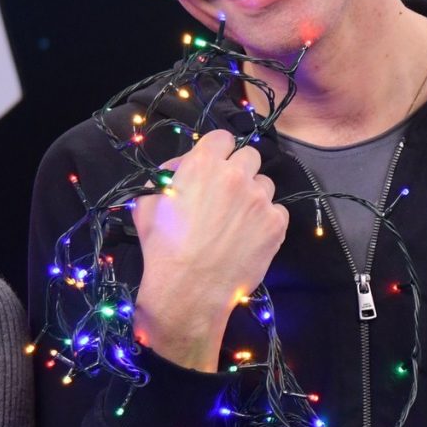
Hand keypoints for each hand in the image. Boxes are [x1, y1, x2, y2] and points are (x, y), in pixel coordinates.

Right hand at [130, 129, 288, 370]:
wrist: (189, 289)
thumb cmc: (163, 248)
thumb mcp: (148, 204)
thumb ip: (166, 177)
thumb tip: (179, 170)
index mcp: (203, 164)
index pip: (223, 137)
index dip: (219, 151)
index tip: (216, 165)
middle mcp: (236, 175)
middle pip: (250, 156)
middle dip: (240, 170)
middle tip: (228, 193)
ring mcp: (259, 199)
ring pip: (265, 184)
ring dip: (254, 196)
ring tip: (238, 219)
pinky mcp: (276, 224)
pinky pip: (277, 211)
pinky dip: (266, 220)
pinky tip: (250, 236)